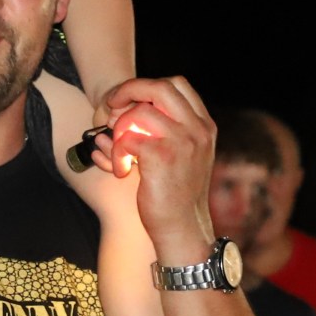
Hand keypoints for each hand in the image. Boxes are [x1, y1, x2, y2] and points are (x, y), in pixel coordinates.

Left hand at [97, 76, 216, 259]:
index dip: (147, 85)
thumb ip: (168, 130)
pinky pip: (126, 138)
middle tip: (111, 104)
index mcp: (204, 126)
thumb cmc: (177, 196)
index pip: (177, 84)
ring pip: (139, 111)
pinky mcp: (161, 156)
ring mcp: (181, 141)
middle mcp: (197, 129)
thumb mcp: (186, 157)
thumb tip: (124, 111)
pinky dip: (116, 152)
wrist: (183, 230)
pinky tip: (122, 170)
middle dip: (129, 90)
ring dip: (119, 128)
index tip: (129, 98)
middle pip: (159, 87)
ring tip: (119, 150)